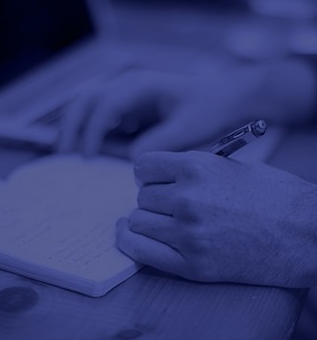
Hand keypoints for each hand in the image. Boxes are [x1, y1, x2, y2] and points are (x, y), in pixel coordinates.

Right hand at [57, 60, 315, 158]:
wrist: (226, 98)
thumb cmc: (211, 108)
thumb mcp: (189, 128)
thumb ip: (159, 143)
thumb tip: (131, 160)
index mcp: (142, 85)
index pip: (105, 104)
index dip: (91, 130)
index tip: (87, 157)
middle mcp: (130, 85)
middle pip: (87, 98)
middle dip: (70, 124)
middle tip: (63, 153)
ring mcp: (129, 95)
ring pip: (90, 105)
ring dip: (75, 126)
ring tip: (67, 152)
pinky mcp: (132, 107)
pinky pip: (103, 116)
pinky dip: (91, 131)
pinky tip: (91, 150)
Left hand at [116, 151, 316, 287]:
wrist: (307, 231)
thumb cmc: (272, 194)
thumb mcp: (228, 165)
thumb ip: (188, 168)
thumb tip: (157, 176)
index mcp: (196, 167)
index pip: (142, 166)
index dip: (146, 174)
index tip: (152, 180)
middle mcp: (187, 197)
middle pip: (142, 196)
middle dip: (152, 199)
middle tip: (168, 204)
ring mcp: (188, 232)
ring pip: (138, 221)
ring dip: (146, 220)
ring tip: (161, 221)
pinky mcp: (193, 264)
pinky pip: (141, 252)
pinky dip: (131, 242)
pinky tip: (130, 235)